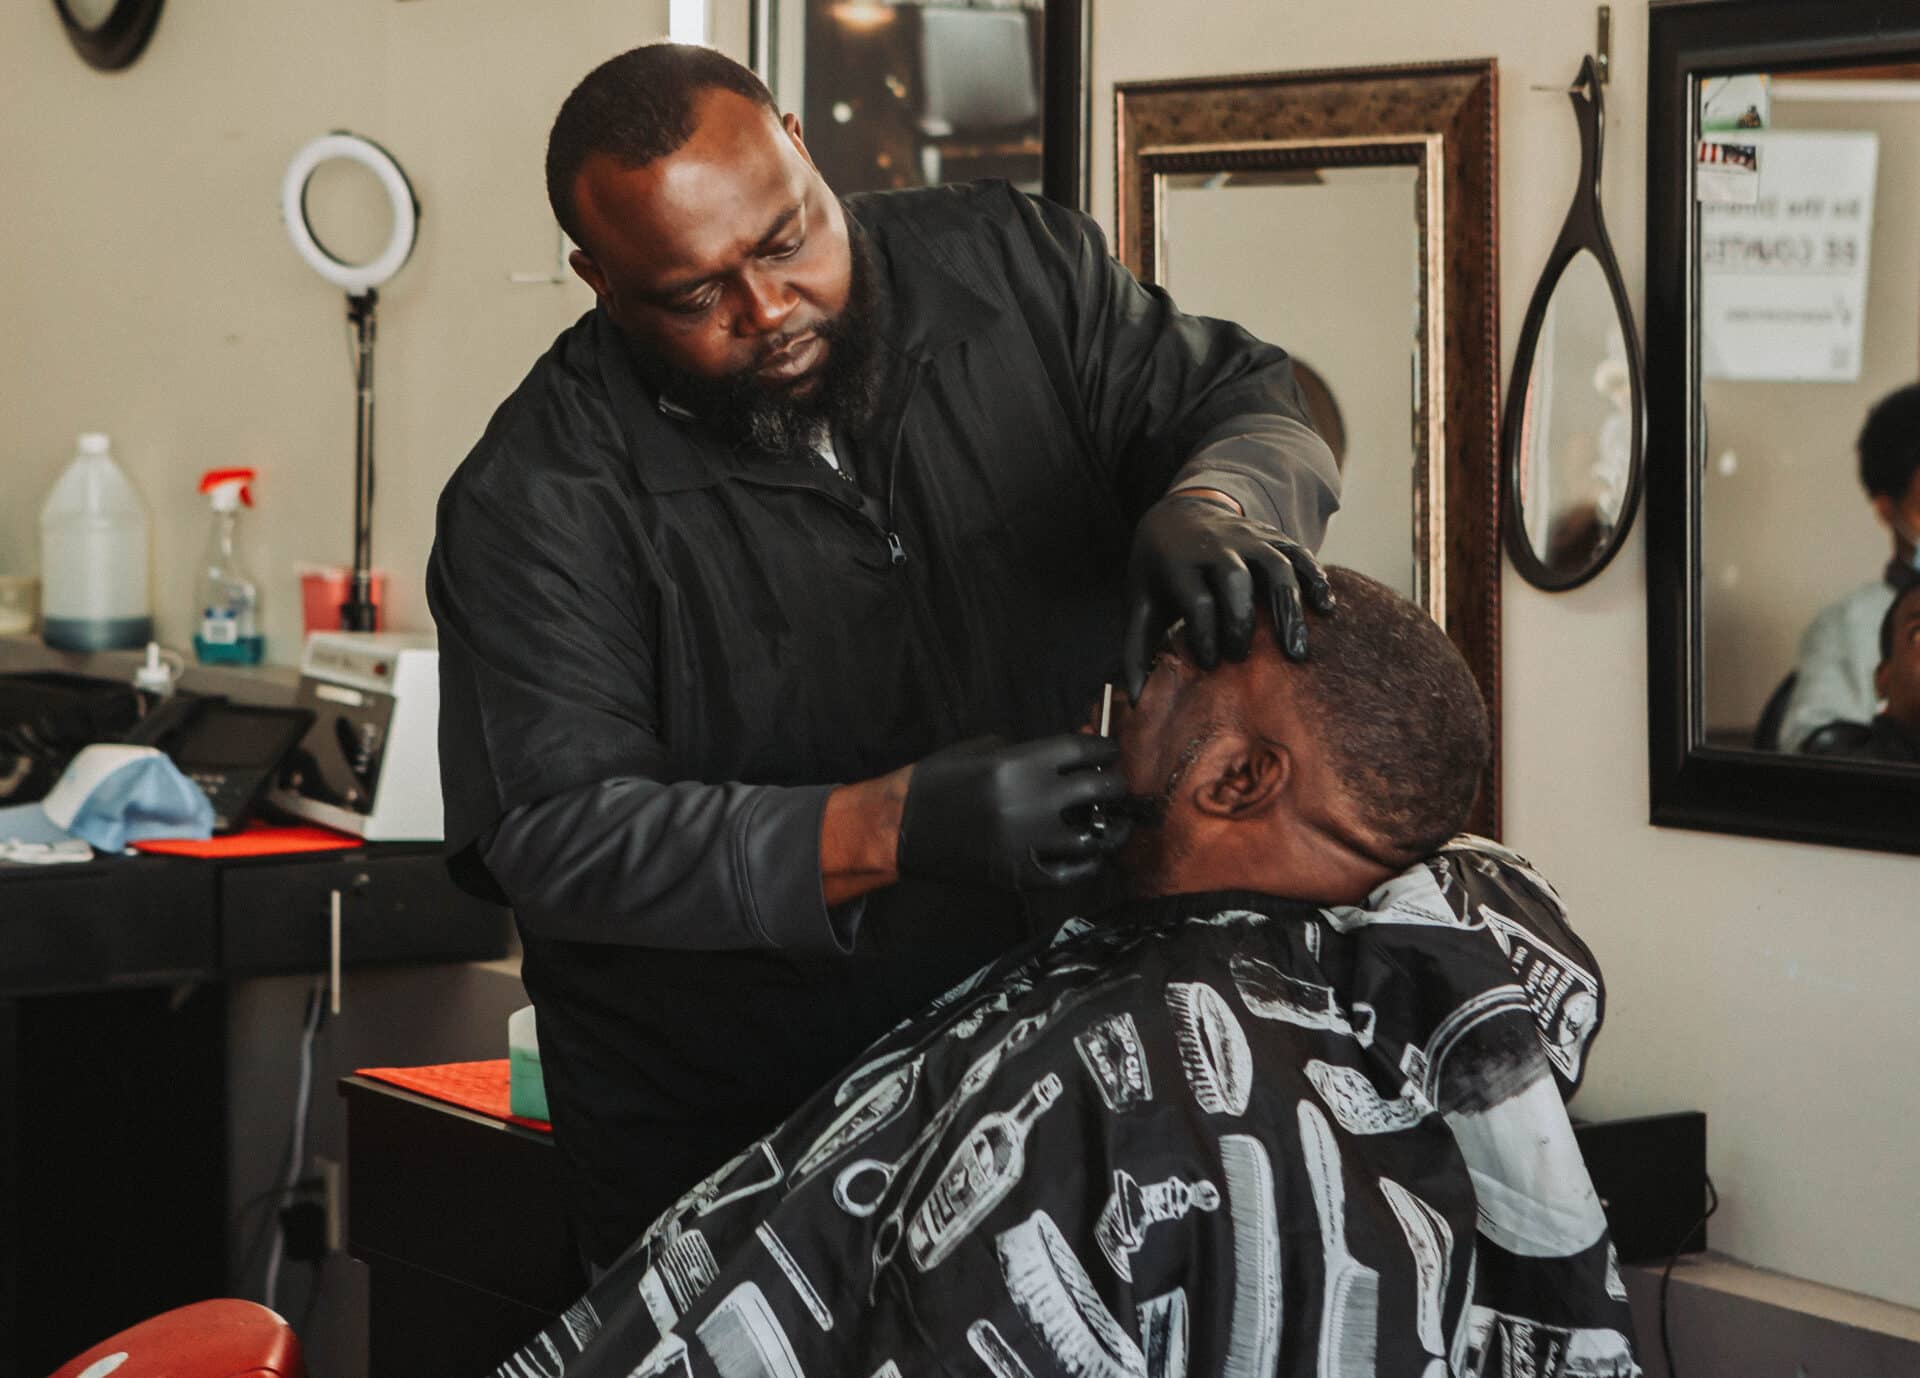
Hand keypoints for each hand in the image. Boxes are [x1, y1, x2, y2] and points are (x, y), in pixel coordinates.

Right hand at [897, 734, 1129, 888]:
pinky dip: (1087, 863)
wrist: (904, 827)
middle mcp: (1030, 802)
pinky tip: (1093, 854)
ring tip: (1117, 824)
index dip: (1104, 749)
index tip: (1110, 752)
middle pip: (1096, 790)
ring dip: (1110, 828)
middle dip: (1114, 785)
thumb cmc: (940, 780)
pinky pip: (1070, 872)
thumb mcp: (983, 750)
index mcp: (1018, 765)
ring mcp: (1028, 842)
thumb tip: (1071, 752)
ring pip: (1092, 836)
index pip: (1081, 752)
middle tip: (1116, 785)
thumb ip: (1029, 751)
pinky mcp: (1020, 874)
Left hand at [1121, 492, 1333, 700]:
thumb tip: (1135, 702)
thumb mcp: (1141, 603)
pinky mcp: (1271, 535)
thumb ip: (1136, 649)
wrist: (1177, 513)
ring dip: (1288, 609)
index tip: (1209, 664)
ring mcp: (1247, 537)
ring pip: (1275, 567)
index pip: (1197, 601)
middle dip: (1241, 622)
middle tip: (1243, 660)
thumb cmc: (1159, 571)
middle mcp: (1215, 546)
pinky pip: (1299, 552)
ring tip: (1296, 651)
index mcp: (1178, 564)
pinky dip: (1315, 578)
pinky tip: (1326, 608)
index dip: (1205, 635)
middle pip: (1235, 580)